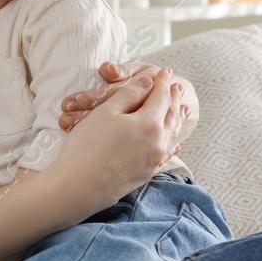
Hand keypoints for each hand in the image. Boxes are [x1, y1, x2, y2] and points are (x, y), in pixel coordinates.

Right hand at [48, 66, 182, 204]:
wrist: (77, 188)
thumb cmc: (87, 147)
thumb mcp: (106, 112)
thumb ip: (130, 95)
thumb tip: (148, 83)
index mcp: (150, 123)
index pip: (161, 96)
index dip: (163, 82)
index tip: (166, 72)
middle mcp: (158, 142)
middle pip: (171, 115)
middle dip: (174, 99)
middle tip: (178, 87)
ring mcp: (154, 160)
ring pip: (172, 135)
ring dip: (178, 119)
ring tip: (184, 109)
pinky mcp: (147, 174)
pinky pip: (167, 154)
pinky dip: (173, 144)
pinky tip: (175, 143)